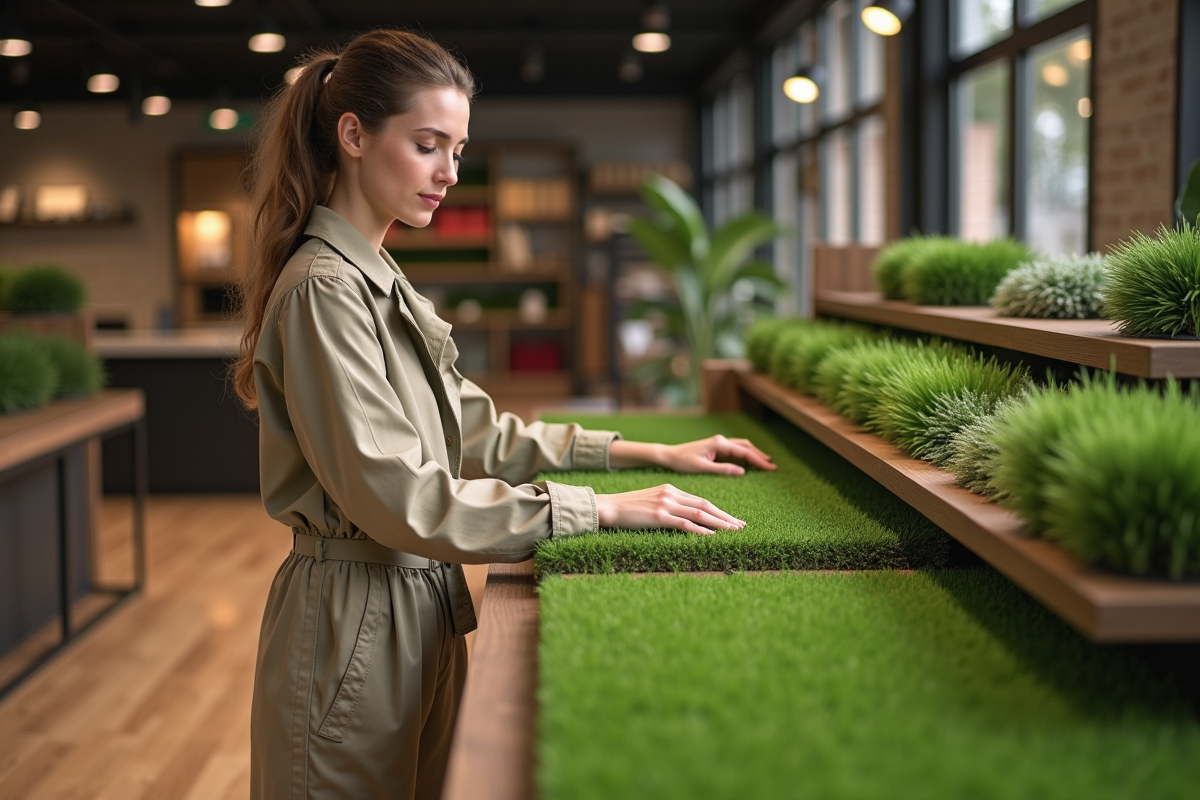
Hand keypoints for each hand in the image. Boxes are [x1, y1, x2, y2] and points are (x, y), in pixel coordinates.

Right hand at [595, 484, 745, 534]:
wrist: (607, 506)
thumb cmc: (627, 508)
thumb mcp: (651, 501)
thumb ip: (668, 505)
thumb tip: (684, 517)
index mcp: (670, 489)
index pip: (700, 500)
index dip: (719, 511)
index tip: (731, 519)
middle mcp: (671, 493)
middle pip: (705, 505)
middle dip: (725, 516)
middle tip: (741, 526)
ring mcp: (665, 504)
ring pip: (699, 514)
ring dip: (719, 524)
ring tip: (734, 531)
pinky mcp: (658, 516)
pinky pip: (684, 524)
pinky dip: (700, 530)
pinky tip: (712, 536)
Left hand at [609, 435, 776, 475]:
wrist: (669, 456)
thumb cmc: (683, 462)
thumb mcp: (703, 468)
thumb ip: (723, 469)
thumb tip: (742, 471)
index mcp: (719, 444)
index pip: (744, 452)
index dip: (758, 460)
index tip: (770, 468)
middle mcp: (721, 441)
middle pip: (746, 446)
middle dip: (759, 456)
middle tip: (772, 466)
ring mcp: (718, 443)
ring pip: (741, 447)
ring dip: (754, 454)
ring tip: (766, 463)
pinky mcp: (716, 448)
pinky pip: (734, 450)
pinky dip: (745, 455)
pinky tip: (750, 462)